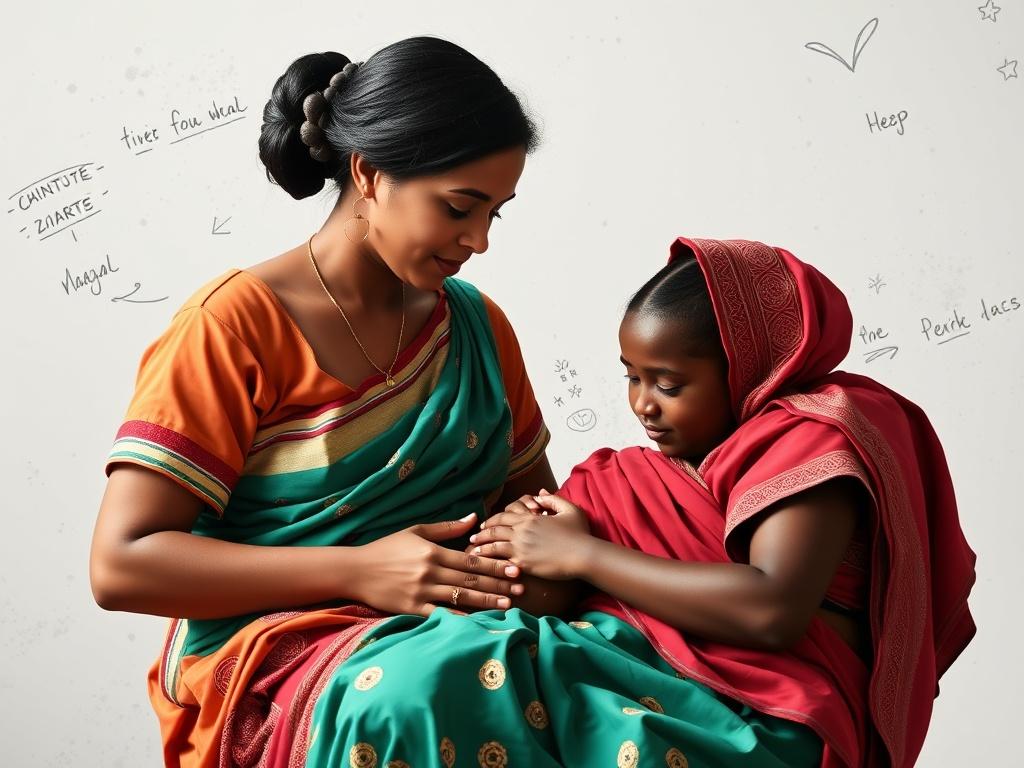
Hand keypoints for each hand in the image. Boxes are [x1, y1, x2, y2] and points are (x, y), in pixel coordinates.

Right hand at [353, 513, 523, 616]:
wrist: (356, 570)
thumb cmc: (387, 549)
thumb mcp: (416, 532)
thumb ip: (447, 528)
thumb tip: (475, 518)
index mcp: (432, 551)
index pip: (471, 560)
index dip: (496, 565)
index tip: (515, 569)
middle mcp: (429, 572)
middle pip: (471, 579)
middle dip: (498, 584)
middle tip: (521, 588)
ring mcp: (421, 592)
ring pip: (461, 597)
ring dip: (487, 601)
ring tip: (508, 605)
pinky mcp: (412, 609)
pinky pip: (441, 615)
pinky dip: (460, 618)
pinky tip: (477, 622)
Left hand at [469, 493, 592, 580]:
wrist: (583, 555)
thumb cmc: (579, 534)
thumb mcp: (569, 510)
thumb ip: (553, 499)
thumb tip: (540, 492)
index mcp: (531, 517)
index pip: (505, 515)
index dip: (493, 520)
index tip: (484, 525)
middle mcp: (522, 530)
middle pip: (495, 528)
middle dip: (481, 533)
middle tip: (472, 538)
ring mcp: (520, 546)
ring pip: (493, 544)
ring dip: (480, 547)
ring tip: (471, 552)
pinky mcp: (522, 562)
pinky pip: (499, 560)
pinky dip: (488, 561)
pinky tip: (483, 565)